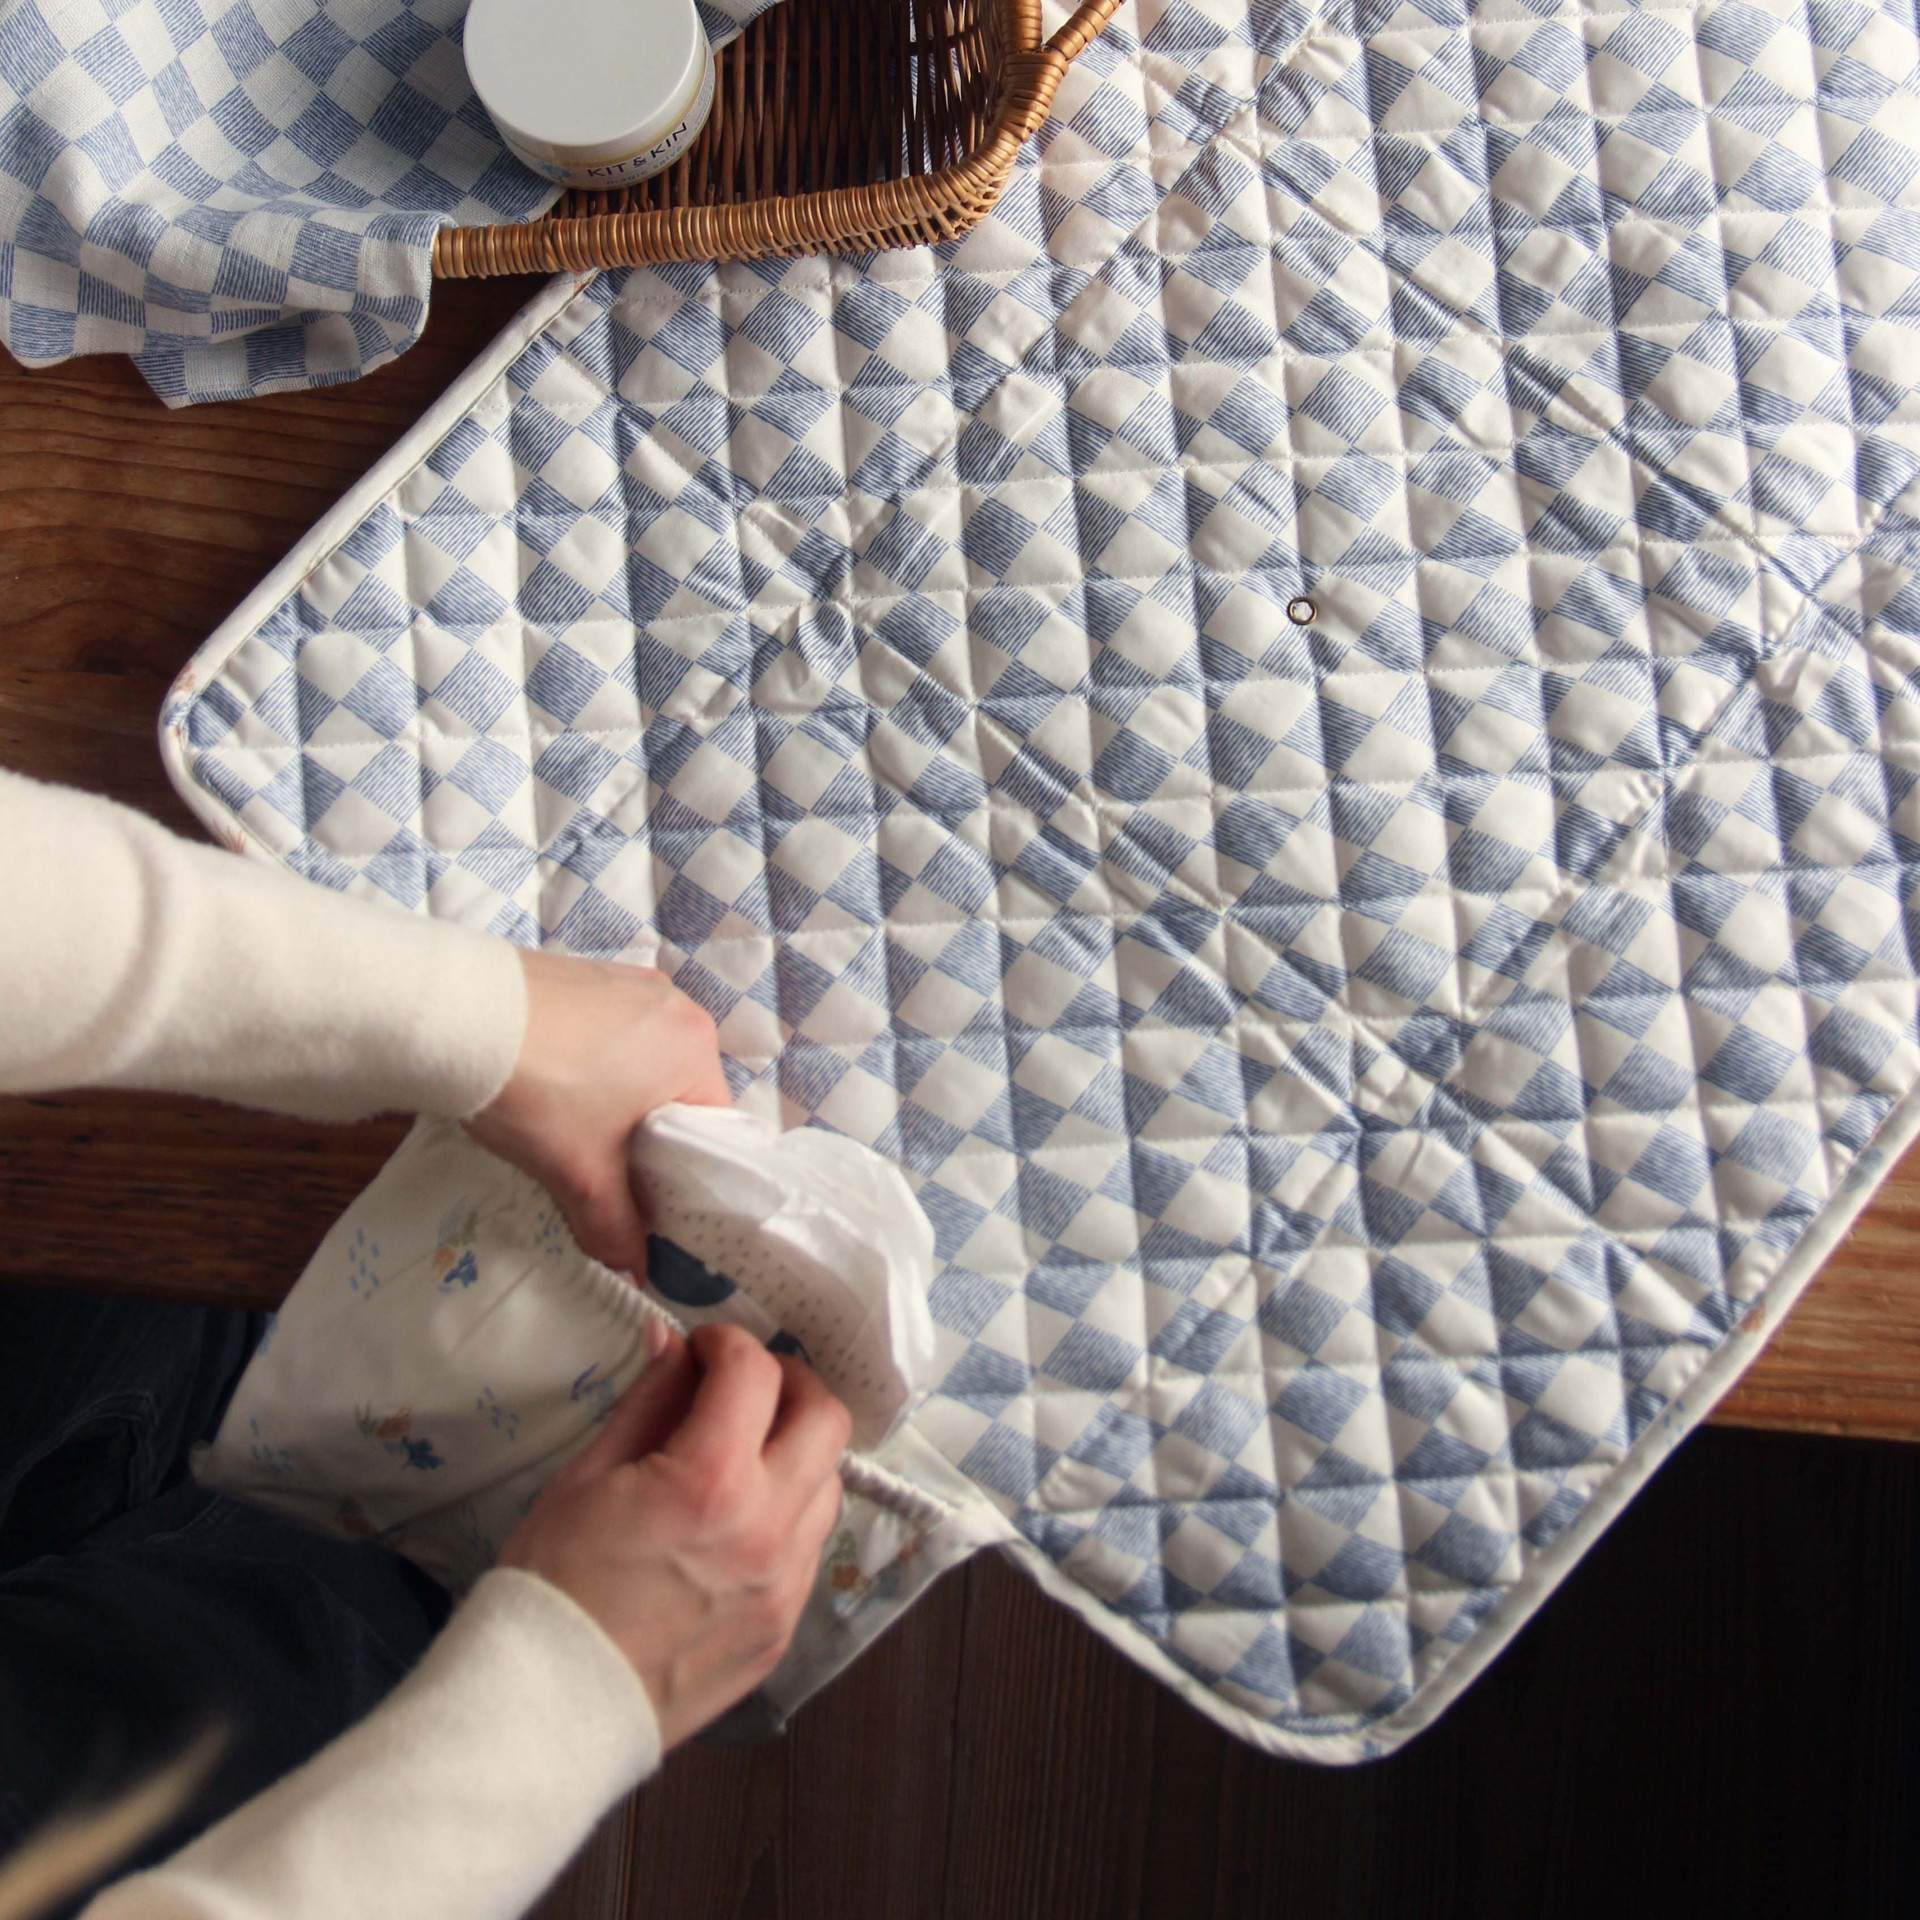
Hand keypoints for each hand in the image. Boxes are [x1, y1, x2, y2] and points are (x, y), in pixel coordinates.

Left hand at [464, 950, 729, 1275]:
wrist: (457, 1018)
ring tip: (570, 1127)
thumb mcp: (582, 1174)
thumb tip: (635, 1275)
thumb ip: (616, 1227)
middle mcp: (675, 1004)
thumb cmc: (540, 1093)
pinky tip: (551, 1083)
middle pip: (677, 1091)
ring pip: (640, 1061)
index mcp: (696, 1048)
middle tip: (604, 1168)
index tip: (649, 1197)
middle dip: (645, 1134)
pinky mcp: (587, 974)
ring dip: (616, 1098)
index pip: (711, 1126)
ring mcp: (629, 982)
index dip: (683, 1170)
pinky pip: (609, 1031)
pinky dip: (592, 1061)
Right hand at [501, 1323, 850, 1748]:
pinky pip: (810, 1547)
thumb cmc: (553, 1586)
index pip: (754, 1373)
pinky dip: (788, 1514)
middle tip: (742, 1386)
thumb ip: (648, 1404)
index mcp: (712, 1482)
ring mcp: (784, 1585)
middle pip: (825, 1418)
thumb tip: (675, 1347)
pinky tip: (739, 1518)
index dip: (726, 1344)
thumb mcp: (587, 1477)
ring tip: (742, 1454)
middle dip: (787, 1384)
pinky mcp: (783, 1628)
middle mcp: (768, 1530)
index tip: (703, 1348)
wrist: (550, 1706)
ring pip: (829, 1483)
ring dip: (796, 1451)